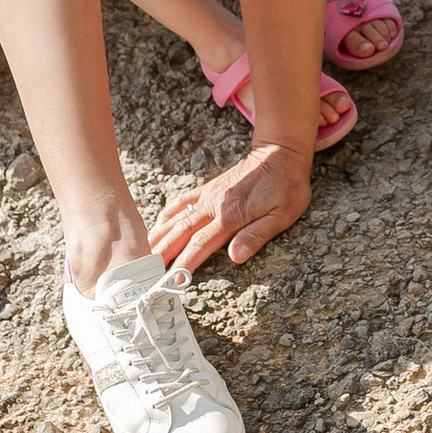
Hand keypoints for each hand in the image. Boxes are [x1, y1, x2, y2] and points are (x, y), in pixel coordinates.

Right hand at [151, 142, 314, 274]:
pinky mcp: (208, 189)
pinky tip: (158, 226)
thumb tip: (235, 257)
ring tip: (146, 254)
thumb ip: (256, 235)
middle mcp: (214, 206)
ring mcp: (208, 196)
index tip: (172, 279)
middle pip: (181, 233)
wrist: (280, 153)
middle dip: (163, 254)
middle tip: (148, 273)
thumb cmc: (286, 186)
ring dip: (160, 237)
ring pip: (176, 218)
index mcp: (231, 216)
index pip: (201, 244)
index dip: (185, 263)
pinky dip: (167, 215)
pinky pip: (181, 202)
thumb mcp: (282, 215)